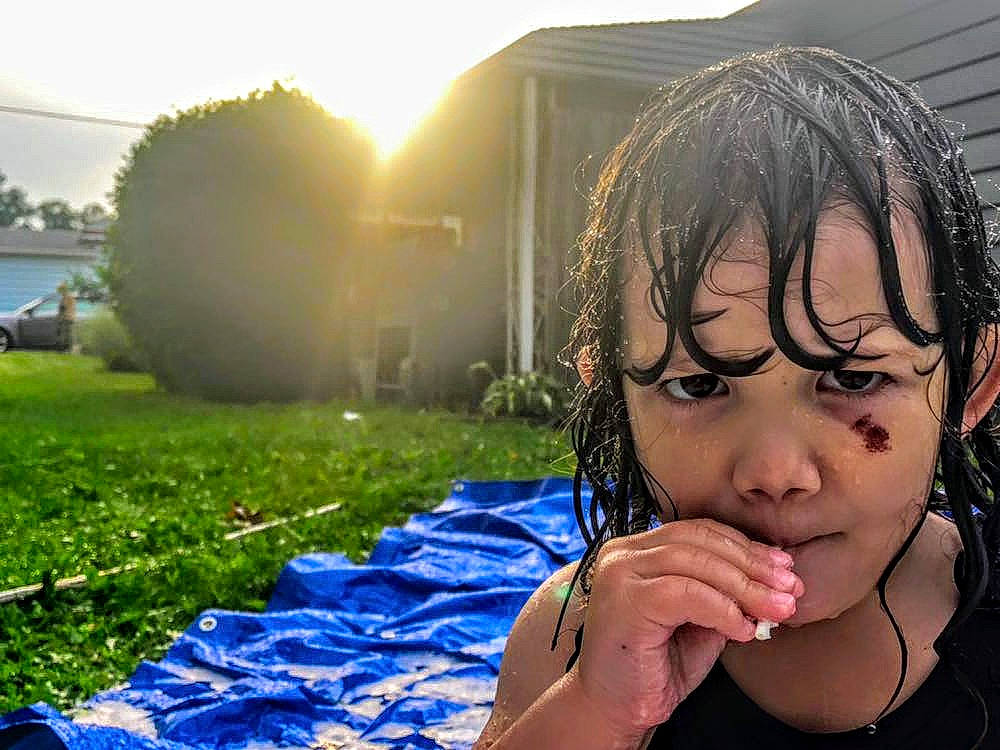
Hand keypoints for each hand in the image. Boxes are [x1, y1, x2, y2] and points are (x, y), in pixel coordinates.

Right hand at [571, 518, 802, 738]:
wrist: (614, 709)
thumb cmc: (655, 667)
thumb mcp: (699, 622)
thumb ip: (724, 596)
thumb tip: (774, 580)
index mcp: (637, 551)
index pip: (698, 532)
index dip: (744, 546)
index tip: (784, 567)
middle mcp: (622, 554)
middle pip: (699, 541)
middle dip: (752, 564)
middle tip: (791, 587)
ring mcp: (620, 574)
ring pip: (695, 562)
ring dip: (745, 586)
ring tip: (778, 608)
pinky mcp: (625, 601)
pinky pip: (685, 593)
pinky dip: (721, 609)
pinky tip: (743, 629)